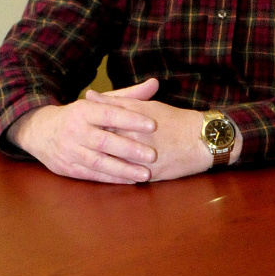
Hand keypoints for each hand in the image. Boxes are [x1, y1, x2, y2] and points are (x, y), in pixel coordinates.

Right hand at [8, 78, 160, 183]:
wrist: (39, 131)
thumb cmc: (80, 116)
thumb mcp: (98, 103)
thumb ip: (127, 96)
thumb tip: (155, 84)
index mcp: (83, 111)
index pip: (109, 114)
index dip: (131, 119)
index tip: (153, 125)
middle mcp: (74, 130)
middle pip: (103, 141)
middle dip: (129, 148)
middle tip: (153, 154)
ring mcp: (69, 151)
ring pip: (98, 162)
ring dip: (123, 169)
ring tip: (146, 174)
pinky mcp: (66, 168)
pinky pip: (92, 175)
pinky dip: (112, 178)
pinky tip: (131, 180)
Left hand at [83, 85, 242, 180]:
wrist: (202, 141)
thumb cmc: (176, 120)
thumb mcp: (146, 106)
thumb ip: (116, 102)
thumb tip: (90, 96)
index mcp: (129, 125)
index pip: (98, 126)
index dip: (84, 127)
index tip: (71, 125)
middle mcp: (132, 144)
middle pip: (101, 147)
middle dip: (86, 147)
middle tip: (71, 145)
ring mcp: (140, 162)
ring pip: (112, 165)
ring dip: (98, 165)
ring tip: (86, 161)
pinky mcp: (150, 176)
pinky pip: (127, 179)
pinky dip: (115, 177)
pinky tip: (105, 176)